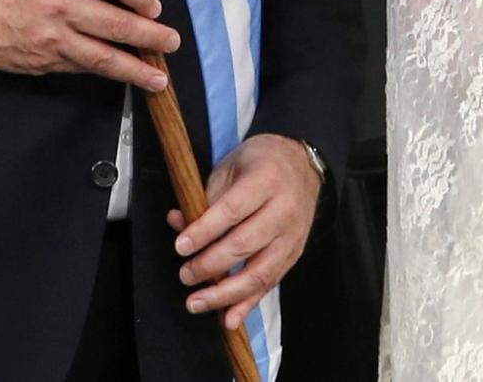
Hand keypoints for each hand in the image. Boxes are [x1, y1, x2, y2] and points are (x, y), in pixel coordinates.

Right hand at [0, 0, 178, 90]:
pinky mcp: (42, 63)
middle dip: (150, 37)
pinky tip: (121, 74)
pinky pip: (80, 67)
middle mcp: (58, 5)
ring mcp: (50, 39)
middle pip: (115, 24)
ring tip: (159, 78)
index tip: (155, 7)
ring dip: (135, 69)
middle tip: (172, 43)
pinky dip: (103, 71)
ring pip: (102, 58)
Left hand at [167, 133, 321, 329]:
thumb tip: (178, 223)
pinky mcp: (294, 255)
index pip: (231, 211)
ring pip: (258, 272)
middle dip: (209, 265)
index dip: (204, 232)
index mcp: (266, 180)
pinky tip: (228, 318)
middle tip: (185, 274)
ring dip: (225, 294)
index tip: (181, 247)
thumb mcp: (231, 166)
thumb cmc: (261, 163)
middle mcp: (284, 210)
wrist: (303, 164)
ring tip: (196, 302)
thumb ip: (205, 197)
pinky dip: (248, 304)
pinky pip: (270, 284)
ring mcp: (292, 236)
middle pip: (244, 245)